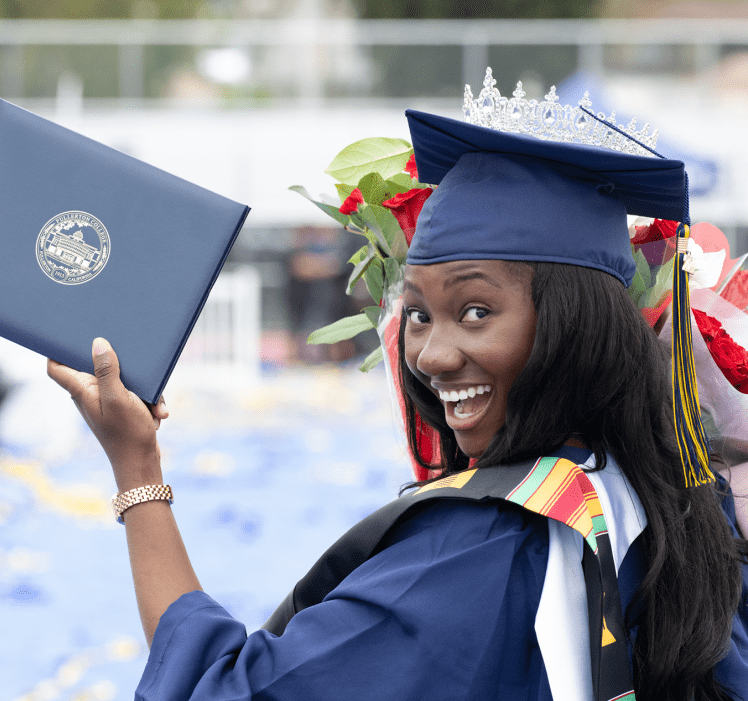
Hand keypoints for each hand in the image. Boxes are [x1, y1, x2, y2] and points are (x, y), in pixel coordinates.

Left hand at [47, 337, 168, 492]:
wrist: (143, 463)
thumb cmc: (127, 434)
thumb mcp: (118, 397)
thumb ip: (106, 370)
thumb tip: (98, 343)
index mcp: (83, 391)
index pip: (57, 368)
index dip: (57, 350)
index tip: (72, 336)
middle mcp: (92, 394)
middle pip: (99, 366)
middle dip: (123, 365)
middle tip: (134, 359)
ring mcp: (109, 400)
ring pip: (126, 379)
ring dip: (144, 390)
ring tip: (154, 407)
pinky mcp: (124, 406)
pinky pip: (138, 393)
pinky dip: (149, 401)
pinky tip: (157, 414)